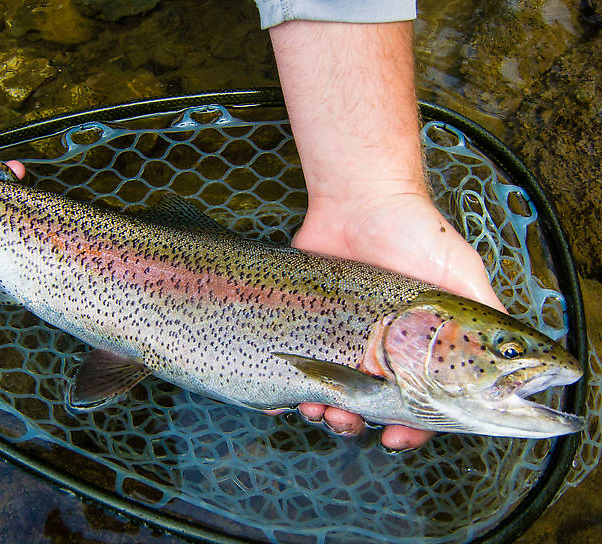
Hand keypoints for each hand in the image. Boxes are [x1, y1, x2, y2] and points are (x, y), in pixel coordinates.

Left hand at [269, 19, 504, 449]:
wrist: (359, 199)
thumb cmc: (416, 232)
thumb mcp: (461, 275)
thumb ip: (485, 316)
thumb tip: (516, 362)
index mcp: (421, 348)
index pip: (419, 402)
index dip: (411, 428)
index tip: (395, 437)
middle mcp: (383, 349)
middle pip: (370, 406)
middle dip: (357, 421)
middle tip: (345, 417)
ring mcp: (343, 339)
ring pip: (333, 394)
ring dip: (326, 411)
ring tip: (316, 406)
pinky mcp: (310, 325)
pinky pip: (299, 367)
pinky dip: (292, 389)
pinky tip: (288, 395)